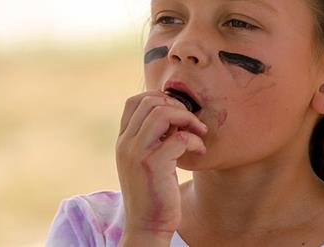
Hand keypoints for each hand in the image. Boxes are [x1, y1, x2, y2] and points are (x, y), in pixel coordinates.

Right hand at [115, 90, 206, 241]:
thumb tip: (174, 114)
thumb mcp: (146, 161)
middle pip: (149, 102)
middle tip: (191, 122)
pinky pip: (179, 137)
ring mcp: (137, 153)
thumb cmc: (153, 193)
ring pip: (162, 113)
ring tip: (198, 132)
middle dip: (177, 106)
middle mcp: (126, 143)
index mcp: (123, 140)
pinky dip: (195, 140)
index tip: (178, 112)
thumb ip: (153, 138)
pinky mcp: (153, 165)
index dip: (159, 98)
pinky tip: (200, 150)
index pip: (134, 101)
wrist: (147, 226)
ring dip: (186, 118)